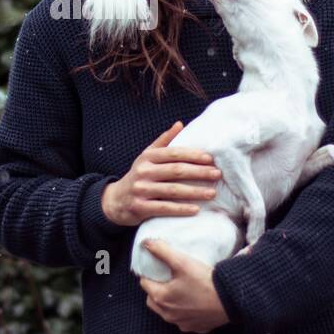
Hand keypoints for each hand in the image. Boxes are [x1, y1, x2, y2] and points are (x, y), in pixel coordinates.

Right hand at [102, 121, 220, 226]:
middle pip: (176, 171)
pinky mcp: (140, 207)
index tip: (210, 159)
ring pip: (173, 190)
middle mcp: (143, 171)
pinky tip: (196, 210)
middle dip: (199, 172)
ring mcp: (141, 189)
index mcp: (148, 157)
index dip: (192, 155)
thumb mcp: (147, 156)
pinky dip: (181, 209)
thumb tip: (180, 123)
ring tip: (212, 193)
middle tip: (217, 174)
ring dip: (195, 192)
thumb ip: (164, 141)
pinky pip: (164, 208)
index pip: (173, 153)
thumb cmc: (138, 175)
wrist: (115, 200)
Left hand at [137, 238, 230, 333]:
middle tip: (167, 279)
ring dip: (169, 303)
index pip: (144, 283)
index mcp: (161, 298)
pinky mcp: (196, 328)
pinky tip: (194, 302)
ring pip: (167, 312)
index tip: (158, 268)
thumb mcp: (182, 262)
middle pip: (153, 300)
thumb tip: (146, 243)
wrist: (231, 300)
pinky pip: (184, 320)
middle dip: (156, 289)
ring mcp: (182, 323)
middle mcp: (168, 314)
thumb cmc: (205, 281)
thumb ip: (162, 251)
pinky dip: (185, 312)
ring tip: (179, 290)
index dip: (149, 274)